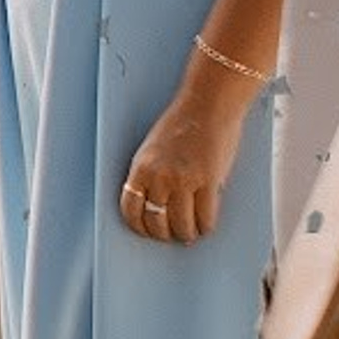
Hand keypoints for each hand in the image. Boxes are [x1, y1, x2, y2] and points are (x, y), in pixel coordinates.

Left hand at [120, 75, 253, 245]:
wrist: (208, 104)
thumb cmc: (182, 124)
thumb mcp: (154, 150)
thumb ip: (152, 176)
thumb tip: (158, 207)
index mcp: (140, 168)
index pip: (130, 210)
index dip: (140, 226)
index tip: (149, 231)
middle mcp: (159, 176)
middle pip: (156, 222)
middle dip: (165, 233)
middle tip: (174, 234)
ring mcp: (184, 180)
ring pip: (181, 226)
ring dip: (186, 234)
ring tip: (191, 233)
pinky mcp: (208, 181)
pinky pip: (205, 218)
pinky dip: (205, 227)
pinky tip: (206, 225)